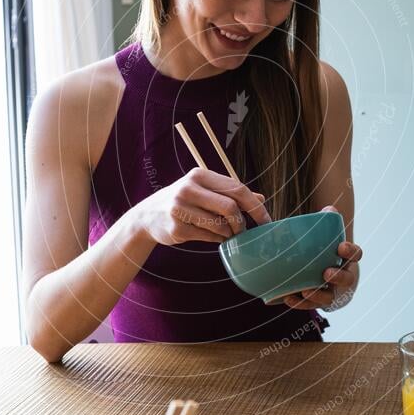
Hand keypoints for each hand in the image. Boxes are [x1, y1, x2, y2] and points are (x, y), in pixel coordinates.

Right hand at [135, 167, 270, 245]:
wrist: (147, 216)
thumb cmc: (183, 201)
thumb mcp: (204, 190)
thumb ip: (231, 193)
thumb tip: (260, 198)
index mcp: (200, 175)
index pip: (237, 189)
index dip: (255, 206)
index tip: (266, 220)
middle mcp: (189, 188)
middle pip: (230, 206)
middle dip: (242, 222)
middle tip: (244, 230)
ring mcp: (180, 208)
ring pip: (220, 224)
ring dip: (229, 232)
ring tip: (226, 233)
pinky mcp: (177, 227)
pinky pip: (208, 236)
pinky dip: (217, 239)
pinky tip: (214, 236)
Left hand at [284, 206, 362, 310]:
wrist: (313, 270)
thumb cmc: (320, 249)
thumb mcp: (323, 235)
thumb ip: (325, 222)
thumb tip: (329, 210)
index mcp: (346, 258)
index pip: (356, 254)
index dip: (351, 252)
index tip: (341, 247)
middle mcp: (342, 276)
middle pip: (348, 279)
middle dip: (338, 277)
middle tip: (326, 272)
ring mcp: (331, 292)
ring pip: (329, 298)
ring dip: (319, 295)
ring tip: (306, 290)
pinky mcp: (316, 302)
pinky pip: (309, 306)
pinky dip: (299, 303)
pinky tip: (288, 298)